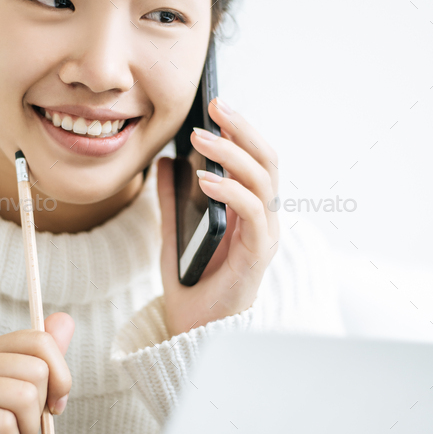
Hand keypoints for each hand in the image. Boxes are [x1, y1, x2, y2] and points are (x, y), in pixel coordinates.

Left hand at [156, 97, 278, 338]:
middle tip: (215, 105)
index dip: (240, 129)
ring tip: (200, 138)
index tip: (215, 104)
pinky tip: (205, 179)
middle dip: (243, 129)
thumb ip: (173, 199)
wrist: (190, 329)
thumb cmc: (191, 282)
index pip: (255, 159)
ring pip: (263, 181)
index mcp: (248, 210)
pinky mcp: (257, 256)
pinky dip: (231, 191)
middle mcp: (263, 220)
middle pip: (267, 161)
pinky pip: (252, 213)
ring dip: (233, 154)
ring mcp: (264, 237)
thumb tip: (165, 161)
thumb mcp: (172, 232)